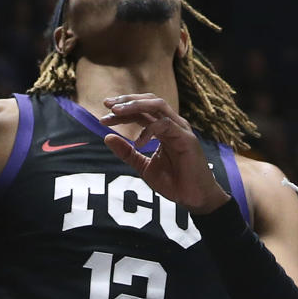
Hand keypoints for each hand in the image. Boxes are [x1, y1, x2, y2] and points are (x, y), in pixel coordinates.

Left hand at [101, 95, 229, 216]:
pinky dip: (149, 130)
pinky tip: (138, 142)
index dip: (122, 110)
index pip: (140, 111)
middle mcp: (171, 123)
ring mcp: (180, 128)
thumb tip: (106, 137)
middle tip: (107, 105)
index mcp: (162, 128)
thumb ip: (127, 153)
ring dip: (136, 106)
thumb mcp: (144, 166)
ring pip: (157, 105)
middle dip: (127, 100)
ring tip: (117, 112)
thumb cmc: (173, 181)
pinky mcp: (186, 138)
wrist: (194, 198)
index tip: (103, 115)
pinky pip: (166, 125)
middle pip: (148, 101)